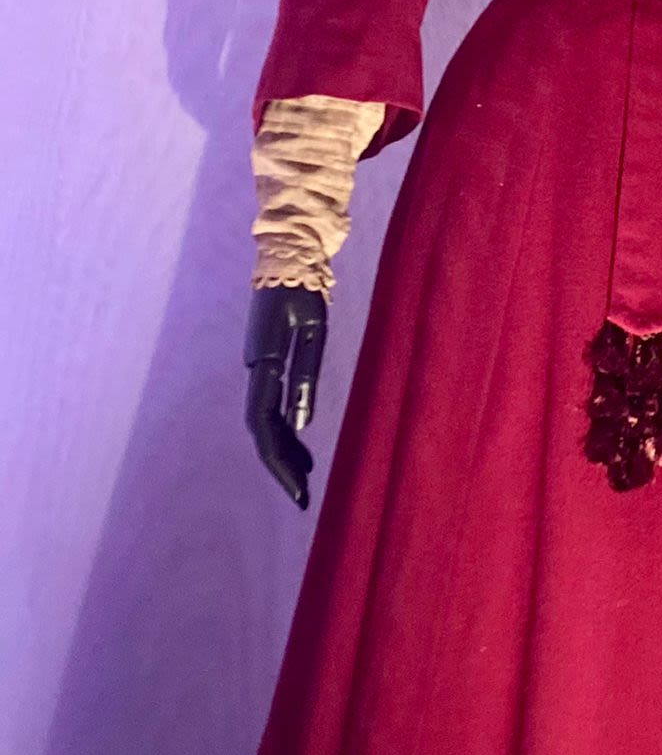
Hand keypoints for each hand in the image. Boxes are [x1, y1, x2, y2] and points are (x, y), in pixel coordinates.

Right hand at [245, 284, 326, 508]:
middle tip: (303, 497)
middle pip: (261, 430)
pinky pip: (271, 404)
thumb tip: (301, 424)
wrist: (286, 256)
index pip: (265, 424)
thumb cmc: (305, 289)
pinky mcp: (266, 363)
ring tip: (306, 477)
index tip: (298, 487)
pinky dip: (284, 427)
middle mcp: (254, 369)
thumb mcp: (314, 329)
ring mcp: (258, 367)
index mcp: (264, 362)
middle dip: (280, 465)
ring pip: (264, 420)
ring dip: (282, 449)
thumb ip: (307, 373)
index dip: (278, 460)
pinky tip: (301, 444)